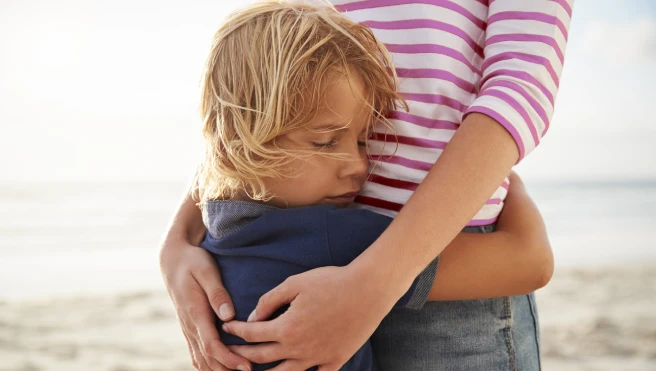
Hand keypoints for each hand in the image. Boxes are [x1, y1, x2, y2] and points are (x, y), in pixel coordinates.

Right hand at [159, 240, 251, 370]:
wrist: (172, 260)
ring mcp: (188, 328)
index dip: (229, 359)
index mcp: (195, 313)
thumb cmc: (193, 262)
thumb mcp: (206, 271)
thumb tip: (229, 316)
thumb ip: (217, 293)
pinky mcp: (189, 328)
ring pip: (201, 359)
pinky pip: (197, 353)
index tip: (247, 366)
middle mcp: (190, 325)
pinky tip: (224, 367)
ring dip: (219, 370)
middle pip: (207, 358)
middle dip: (228, 369)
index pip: (211, 345)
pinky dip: (210, 365)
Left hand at [222, 264, 399, 370]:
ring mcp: (317, 358)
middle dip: (241, 354)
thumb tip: (253, 318)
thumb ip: (270, 301)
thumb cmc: (331, 282)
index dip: (236, 331)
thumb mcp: (295, 284)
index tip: (227, 327)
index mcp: (286, 328)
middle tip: (229, 351)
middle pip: (262, 357)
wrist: (368, 290)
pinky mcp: (335, 360)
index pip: (252, 334)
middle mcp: (299, 349)